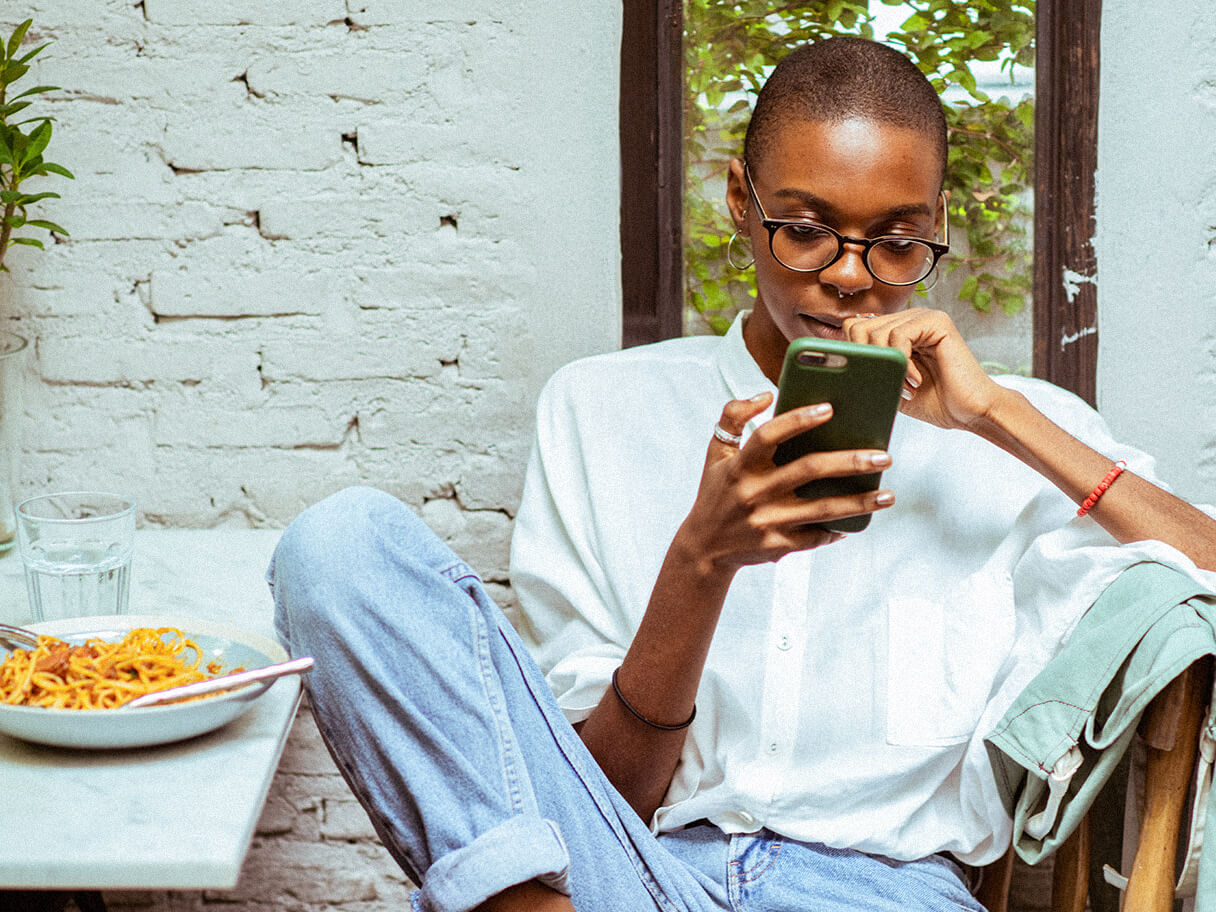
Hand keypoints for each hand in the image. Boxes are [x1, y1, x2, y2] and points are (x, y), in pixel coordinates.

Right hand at [676, 393, 894, 575]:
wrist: (704, 547)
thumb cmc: (717, 491)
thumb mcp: (715, 453)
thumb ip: (732, 417)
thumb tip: (766, 395)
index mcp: (739, 465)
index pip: (768, 435)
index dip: (797, 420)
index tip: (830, 408)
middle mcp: (753, 493)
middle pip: (807, 471)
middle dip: (850, 462)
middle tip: (884, 455)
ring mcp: (766, 522)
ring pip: (821, 509)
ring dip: (859, 502)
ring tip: (888, 494)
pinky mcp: (777, 546)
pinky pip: (815, 537)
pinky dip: (838, 529)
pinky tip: (860, 521)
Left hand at [843, 307, 1005, 430]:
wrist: (969, 412)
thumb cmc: (933, 402)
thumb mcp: (888, 386)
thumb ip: (867, 371)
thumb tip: (831, 368)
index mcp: (893, 331)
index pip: (853, 328)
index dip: (852, 354)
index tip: (867, 381)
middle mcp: (906, 318)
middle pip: (858, 327)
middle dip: (867, 361)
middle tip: (889, 385)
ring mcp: (922, 316)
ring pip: (876, 331)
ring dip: (886, 366)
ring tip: (905, 388)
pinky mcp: (937, 322)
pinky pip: (899, 335)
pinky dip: (902, 363)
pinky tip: (915, 381)